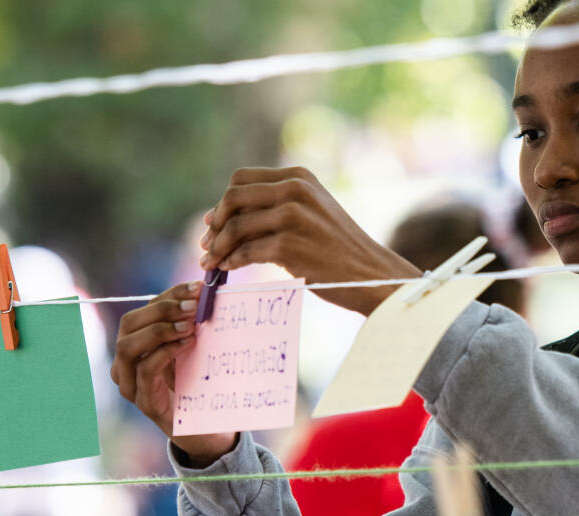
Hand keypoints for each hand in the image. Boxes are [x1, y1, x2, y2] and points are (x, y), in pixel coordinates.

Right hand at [110, 281, 235, 464]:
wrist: (206, 430)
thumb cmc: (199, 386)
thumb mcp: (193, 350)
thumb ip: (190, 325)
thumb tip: (206, 291)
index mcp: (136, 347)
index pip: (142, 311)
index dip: (167, 296)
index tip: (196, 287)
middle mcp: (125, 365)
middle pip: (128, 325)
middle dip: (161, 310)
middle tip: (193, 306)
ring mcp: (131, 385)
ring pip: (128, 346)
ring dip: (159, 330)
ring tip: (188, 325)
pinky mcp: (144, 403)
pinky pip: (144, 370)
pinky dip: (164, 353)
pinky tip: (186, 344)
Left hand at [201, 166, 423, 315]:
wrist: (371, 274)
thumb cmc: (339, 248)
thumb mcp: (314, 211)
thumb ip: (278, 205)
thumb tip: (227, 216)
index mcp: (299, 177)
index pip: (241, 179)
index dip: (222, 202)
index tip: (213, 222)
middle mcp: (295, 190)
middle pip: (232, 198)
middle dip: (215, 223)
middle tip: (207, 244)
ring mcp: (292, 217)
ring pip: (235, 227)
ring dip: (217, 247)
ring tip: (211, 262)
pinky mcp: (289, 246)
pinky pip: (245, 252)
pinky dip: (231, 261)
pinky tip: (229, 269)